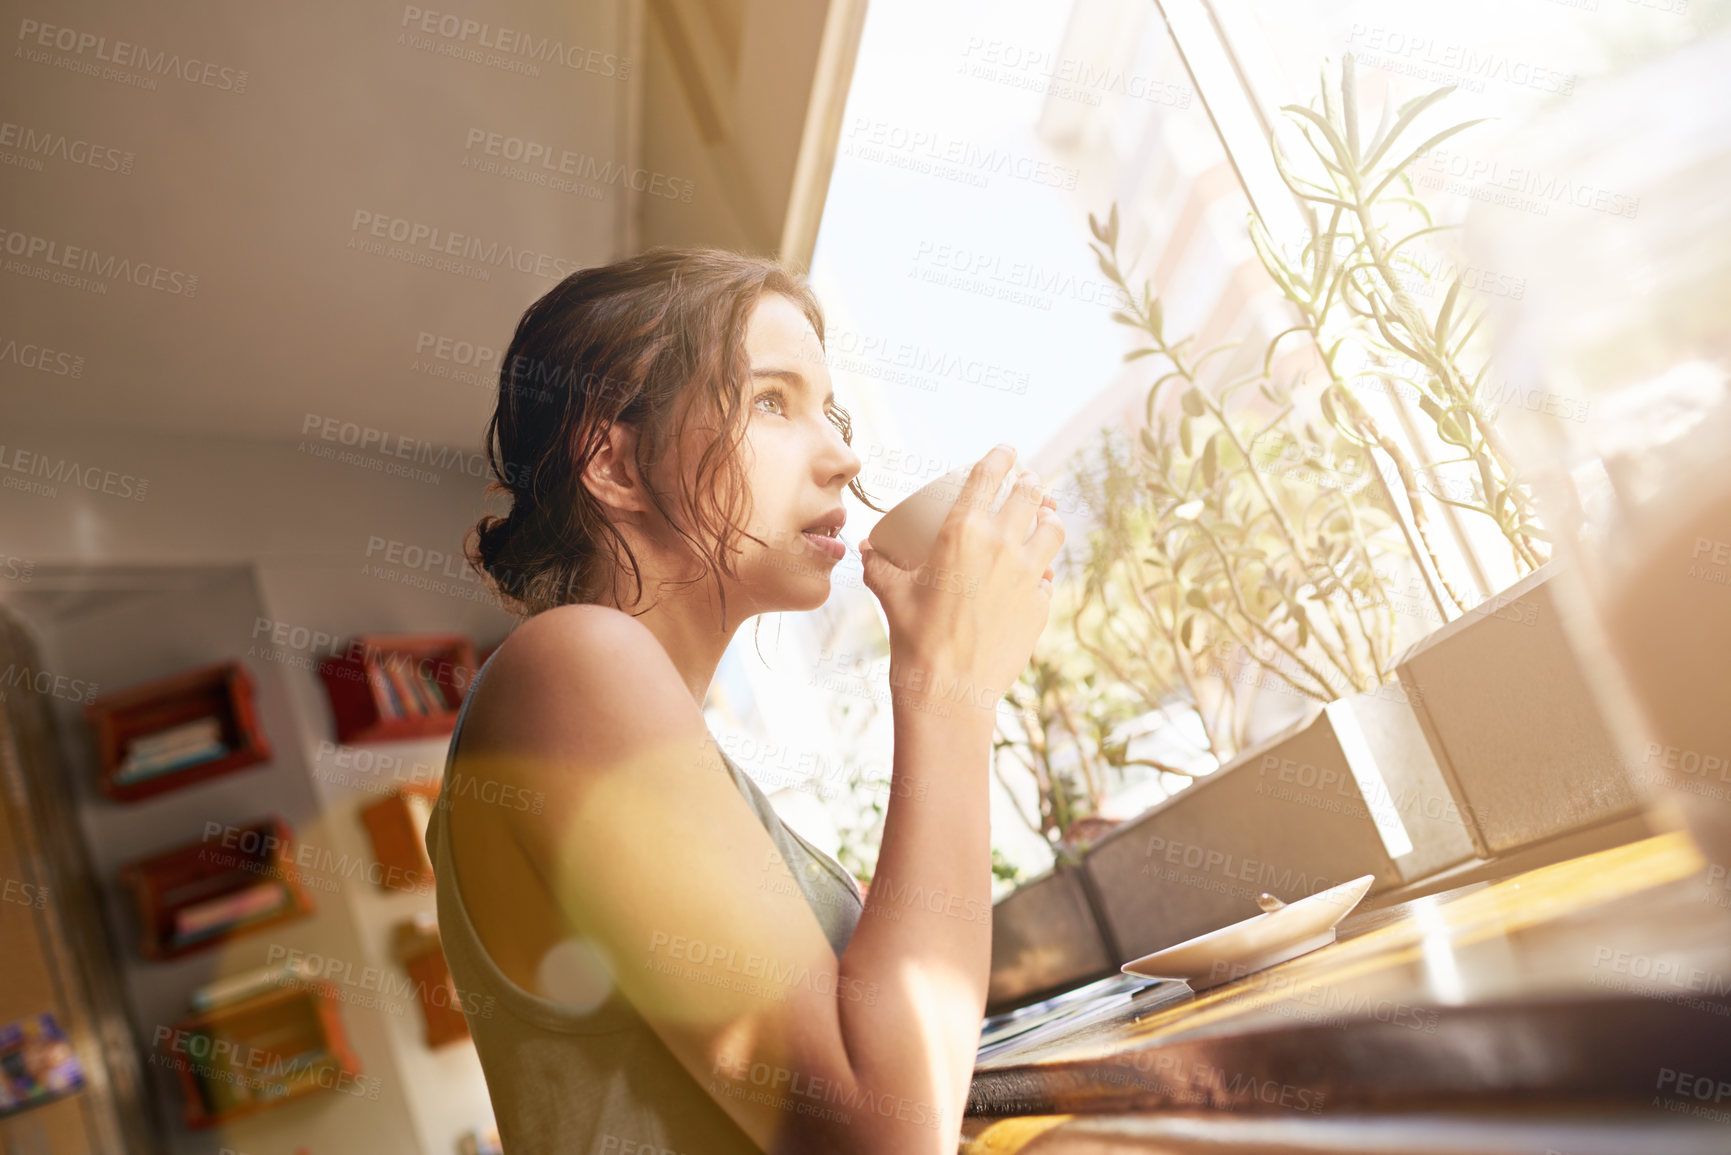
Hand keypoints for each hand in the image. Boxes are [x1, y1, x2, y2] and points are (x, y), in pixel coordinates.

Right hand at [859, 445, 1064, 717]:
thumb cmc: (913, 639)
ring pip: (1053, 529)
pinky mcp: (1041, 605)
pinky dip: (1044, 568)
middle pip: (1030, 495)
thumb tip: (868, 548)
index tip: (1007, 450)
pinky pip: (1049, 576)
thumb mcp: (890, 594)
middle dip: (1031, 482)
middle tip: (1029, 481)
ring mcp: (1027, 575)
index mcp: (963, 531)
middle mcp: (1002, 545)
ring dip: (1049, 517)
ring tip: (1045, 516)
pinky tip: (1035, 573)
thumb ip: (878, 565)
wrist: (949, 691)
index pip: (989, 476)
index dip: (1001, 456)